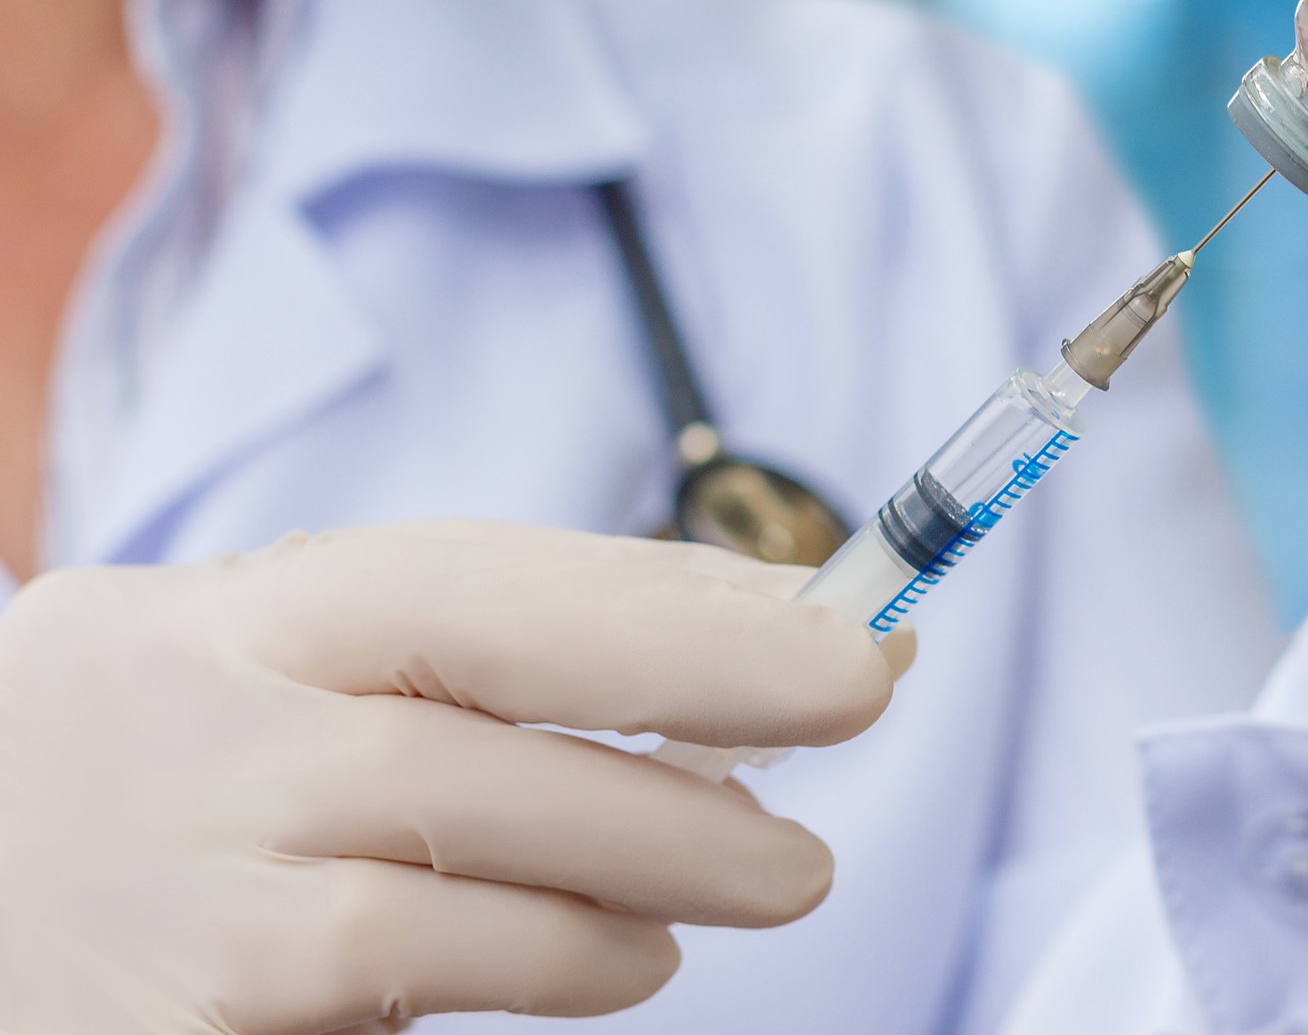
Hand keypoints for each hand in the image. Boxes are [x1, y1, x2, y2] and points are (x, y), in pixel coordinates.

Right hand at [0, 521, 893, 1032]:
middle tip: (867, 694)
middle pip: (480, 683)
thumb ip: (483, 657)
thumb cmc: (183, 782)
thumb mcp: (289, 677)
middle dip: (702, 677)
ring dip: (661, 854)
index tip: (840, 615)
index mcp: (229, 613)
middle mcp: (192, 721)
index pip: (476, 577)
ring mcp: (179, 873)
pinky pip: (408, 977)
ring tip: (776, 870)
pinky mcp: (183, 1018)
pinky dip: (556, 961)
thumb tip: (762, 621)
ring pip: (467, 849)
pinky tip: (632, 960)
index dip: (672, 594)